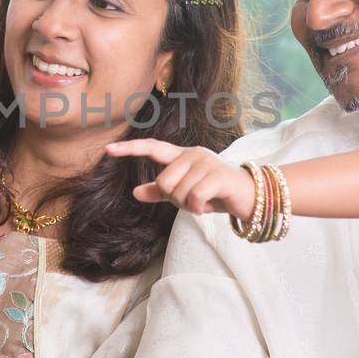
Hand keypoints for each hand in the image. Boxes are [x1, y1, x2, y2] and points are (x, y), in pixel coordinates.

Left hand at [104, 140, 254, 218]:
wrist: (250, 198)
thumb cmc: (216, 194)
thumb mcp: (185, 193)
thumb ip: (161, 192)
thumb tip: (135, 192)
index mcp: (183, 156)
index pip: (152, 149)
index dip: (130, 149)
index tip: (108, 150)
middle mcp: (193, 154)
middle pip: (164, 182)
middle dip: (175, 199)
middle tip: (193, 201)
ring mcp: (207, 162)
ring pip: (179, 192)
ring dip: (189, 206)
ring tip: (204, 203)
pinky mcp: (219, 175)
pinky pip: (194, 197)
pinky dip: (199, 208)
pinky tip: (209, 207)